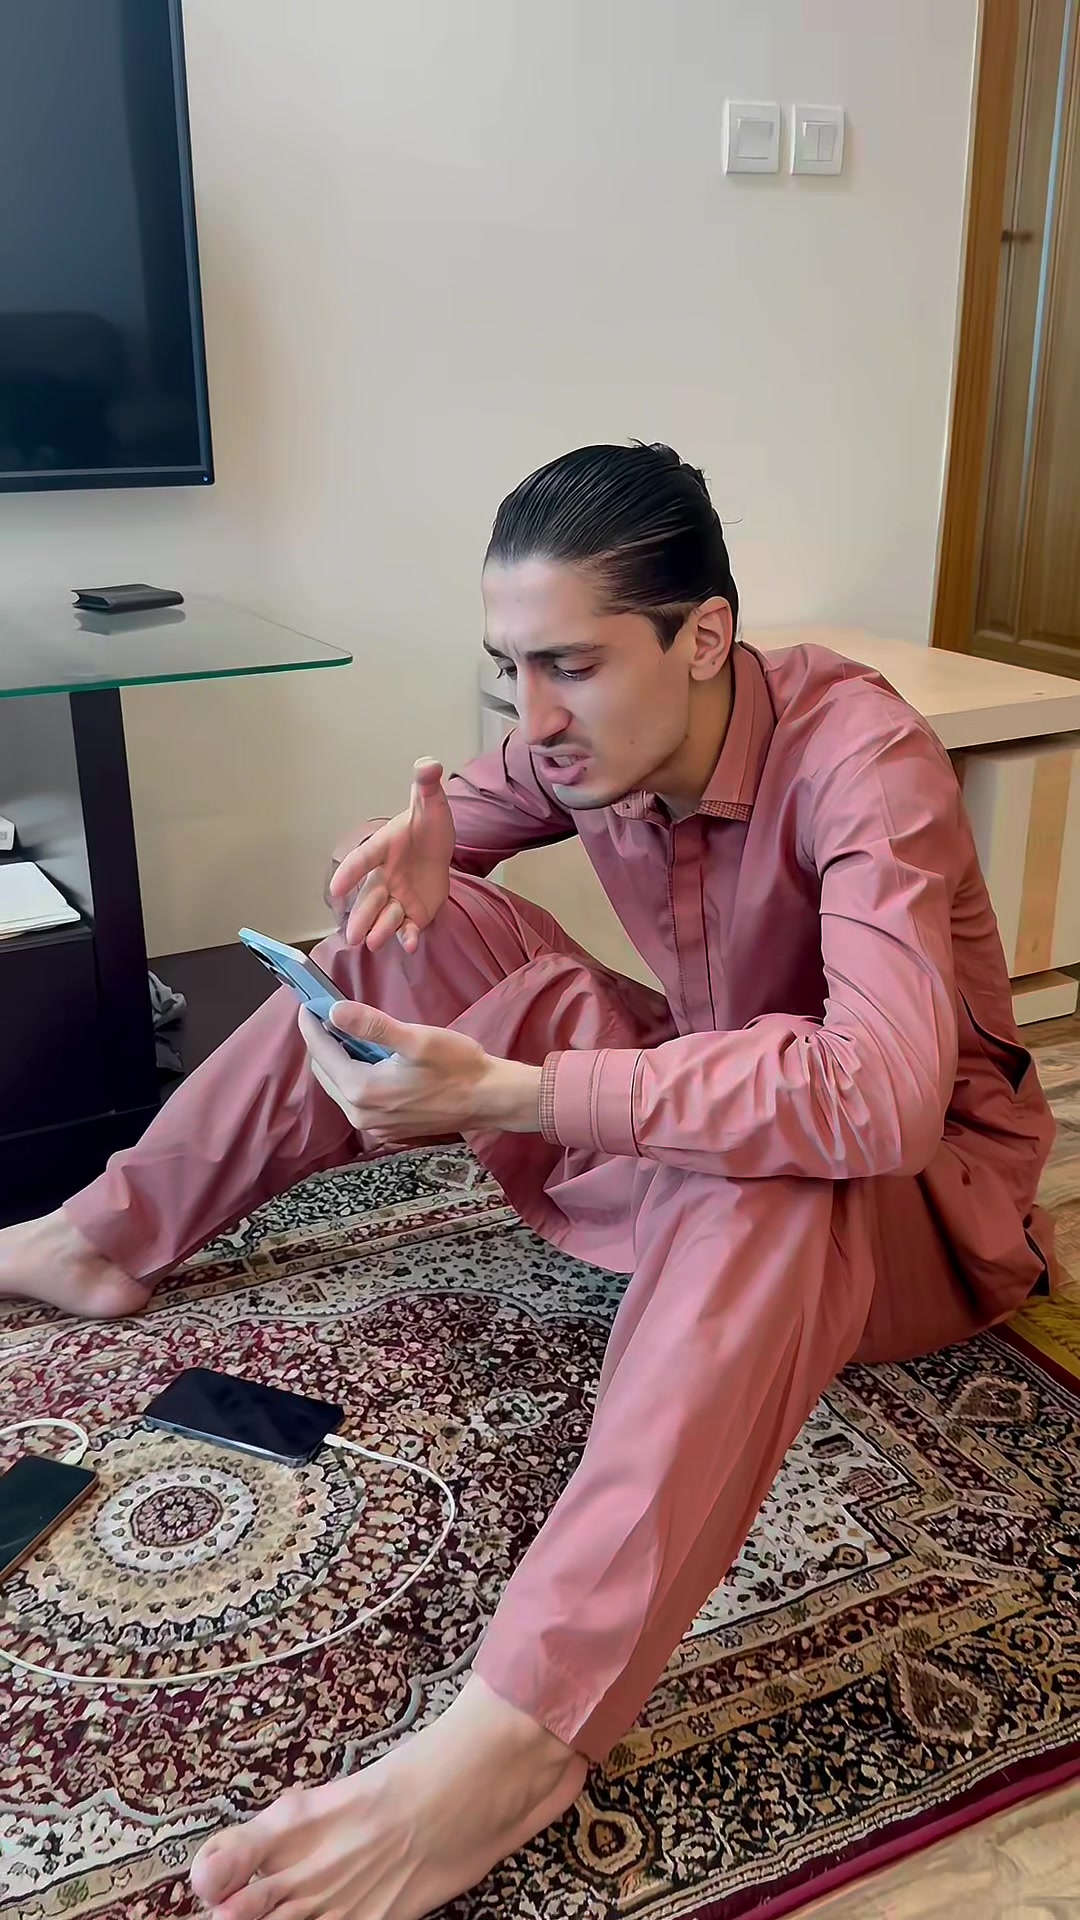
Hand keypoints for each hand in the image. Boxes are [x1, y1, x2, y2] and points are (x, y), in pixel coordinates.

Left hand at [298, 1002, 541, 1144]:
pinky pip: (357, 1099)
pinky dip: (354, 1076)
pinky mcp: (386, 1129)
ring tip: (348, 1032)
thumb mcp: (417, 1039)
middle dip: (323, 1042)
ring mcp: (373, 1126)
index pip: (322, 1053)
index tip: (306, 1004)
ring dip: (339, 1059)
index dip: (311, 1026)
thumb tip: (333, 1011)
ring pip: (340, 1086)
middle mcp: (360, 1114)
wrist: (490, 1099)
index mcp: (362, 1090)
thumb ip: (372, 1026)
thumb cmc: (458, 1066)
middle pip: (325, 1072)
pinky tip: (369, 1059)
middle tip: (327, 1014)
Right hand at [329, 759, 454, 953]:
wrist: (439, 846)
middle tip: (351, 935)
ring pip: (384, 916)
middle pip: (369, 897)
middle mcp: (385, 876)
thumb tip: (430, 765)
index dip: (350, 872)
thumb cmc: (427, 825)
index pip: (363, 860)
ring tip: (371, 943)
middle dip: (359, 915)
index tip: (336, 887)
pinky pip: (409, 926)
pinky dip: (408, 936)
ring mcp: (398, 896)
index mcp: (384, 848)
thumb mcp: (431, 803)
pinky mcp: (414, 912)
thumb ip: (427, 785)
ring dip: (378, 929)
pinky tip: (409, 945)